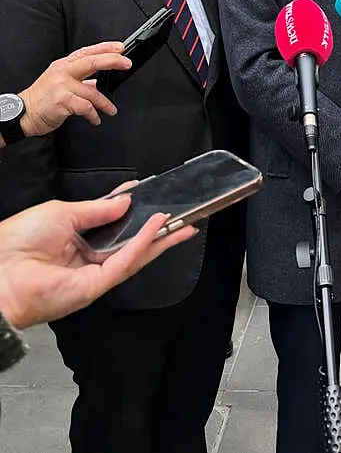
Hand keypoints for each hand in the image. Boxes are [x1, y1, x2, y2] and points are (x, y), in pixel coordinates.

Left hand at [0, 196, 195, 329]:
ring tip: (179, 222)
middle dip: (156, 231)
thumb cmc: (17, 241)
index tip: (150, 196)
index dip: (133, 210)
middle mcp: (86, 259)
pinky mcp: (95, 286)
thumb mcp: (62, 212)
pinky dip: (143, 244)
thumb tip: (125, 201)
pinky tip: (157, 228)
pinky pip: (125, 262)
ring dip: (158, 238)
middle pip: (130, 243)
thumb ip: (98, 209)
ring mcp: (92, 274)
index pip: (113, 224)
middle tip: (180, 217)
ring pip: (135, 255)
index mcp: (75, 239)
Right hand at [16, 42, 131, 139]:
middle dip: (112, 61)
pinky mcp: (62, 101)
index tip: (120, 48)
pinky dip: (93, 114)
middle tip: (126, 64)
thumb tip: (99, 83)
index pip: (87, 51)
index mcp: (64, 64)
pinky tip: (95, 119)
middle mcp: (63, 72)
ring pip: (92, 92)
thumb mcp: (60, 81)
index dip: (105, 48)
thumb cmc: (44, 97)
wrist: (24, 112)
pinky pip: (86, 107)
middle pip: (92, 62)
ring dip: (105, 103)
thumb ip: (80, 79)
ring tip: (111, 110)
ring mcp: (62, 86)